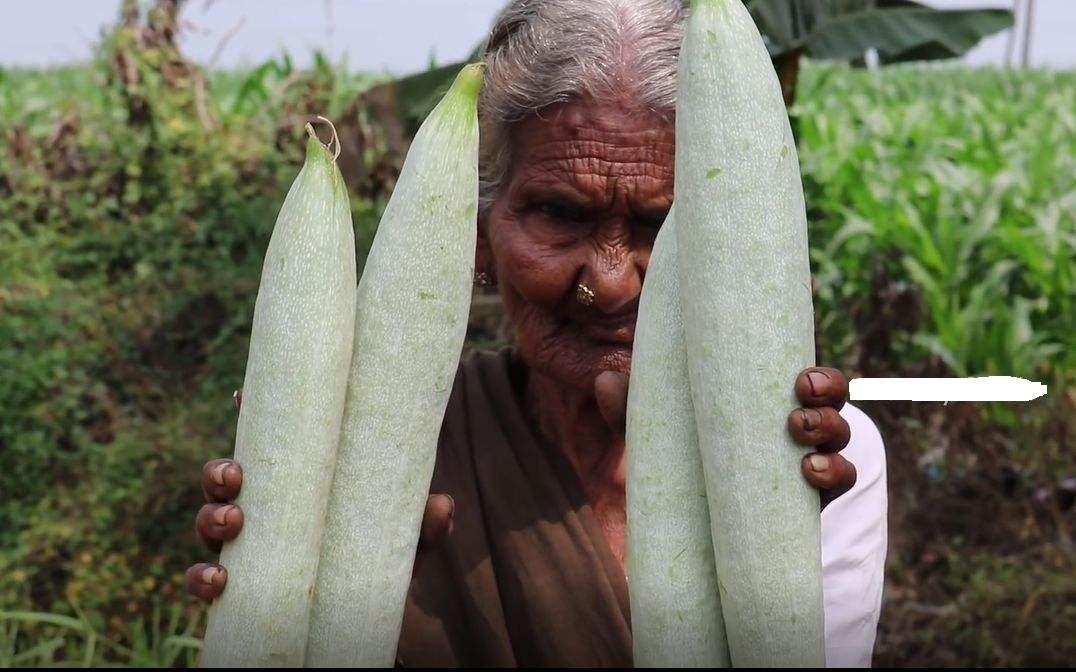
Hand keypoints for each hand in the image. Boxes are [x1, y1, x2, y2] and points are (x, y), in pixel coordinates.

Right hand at [185, 391, 455, 602]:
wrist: (375, 610)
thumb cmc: (385, 554)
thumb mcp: (408, 536)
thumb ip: (424, 523)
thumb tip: (442, 505)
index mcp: (299, 481)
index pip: (269, 443)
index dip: (251, 416)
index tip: (241, 397)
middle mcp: (267, 508)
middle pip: (225, 479)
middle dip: (219, 472)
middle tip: (235, 475)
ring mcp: (249, 546)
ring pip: (208, 522)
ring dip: (211, 517)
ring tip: (233, 521)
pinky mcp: (243, 586)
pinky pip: (204, 580)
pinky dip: (201, 578)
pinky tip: (218, 580)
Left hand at [593, 365, 855, 510]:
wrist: (689, 536)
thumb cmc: (681, 460)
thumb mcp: (658, 433)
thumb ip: (632, 410)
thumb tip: (607, 379)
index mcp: (769, 407)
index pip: (810, 384)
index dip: (820, 379)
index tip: (801, 378)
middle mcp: (797, 438)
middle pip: (835, 411)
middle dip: (828, 404)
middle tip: (797, 411)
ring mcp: (804, 475)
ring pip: (841, 453)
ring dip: (832, 446)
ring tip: (805, 457)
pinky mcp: (804, 510)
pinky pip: (835, 491)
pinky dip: (833, 480)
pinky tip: (811, 478)